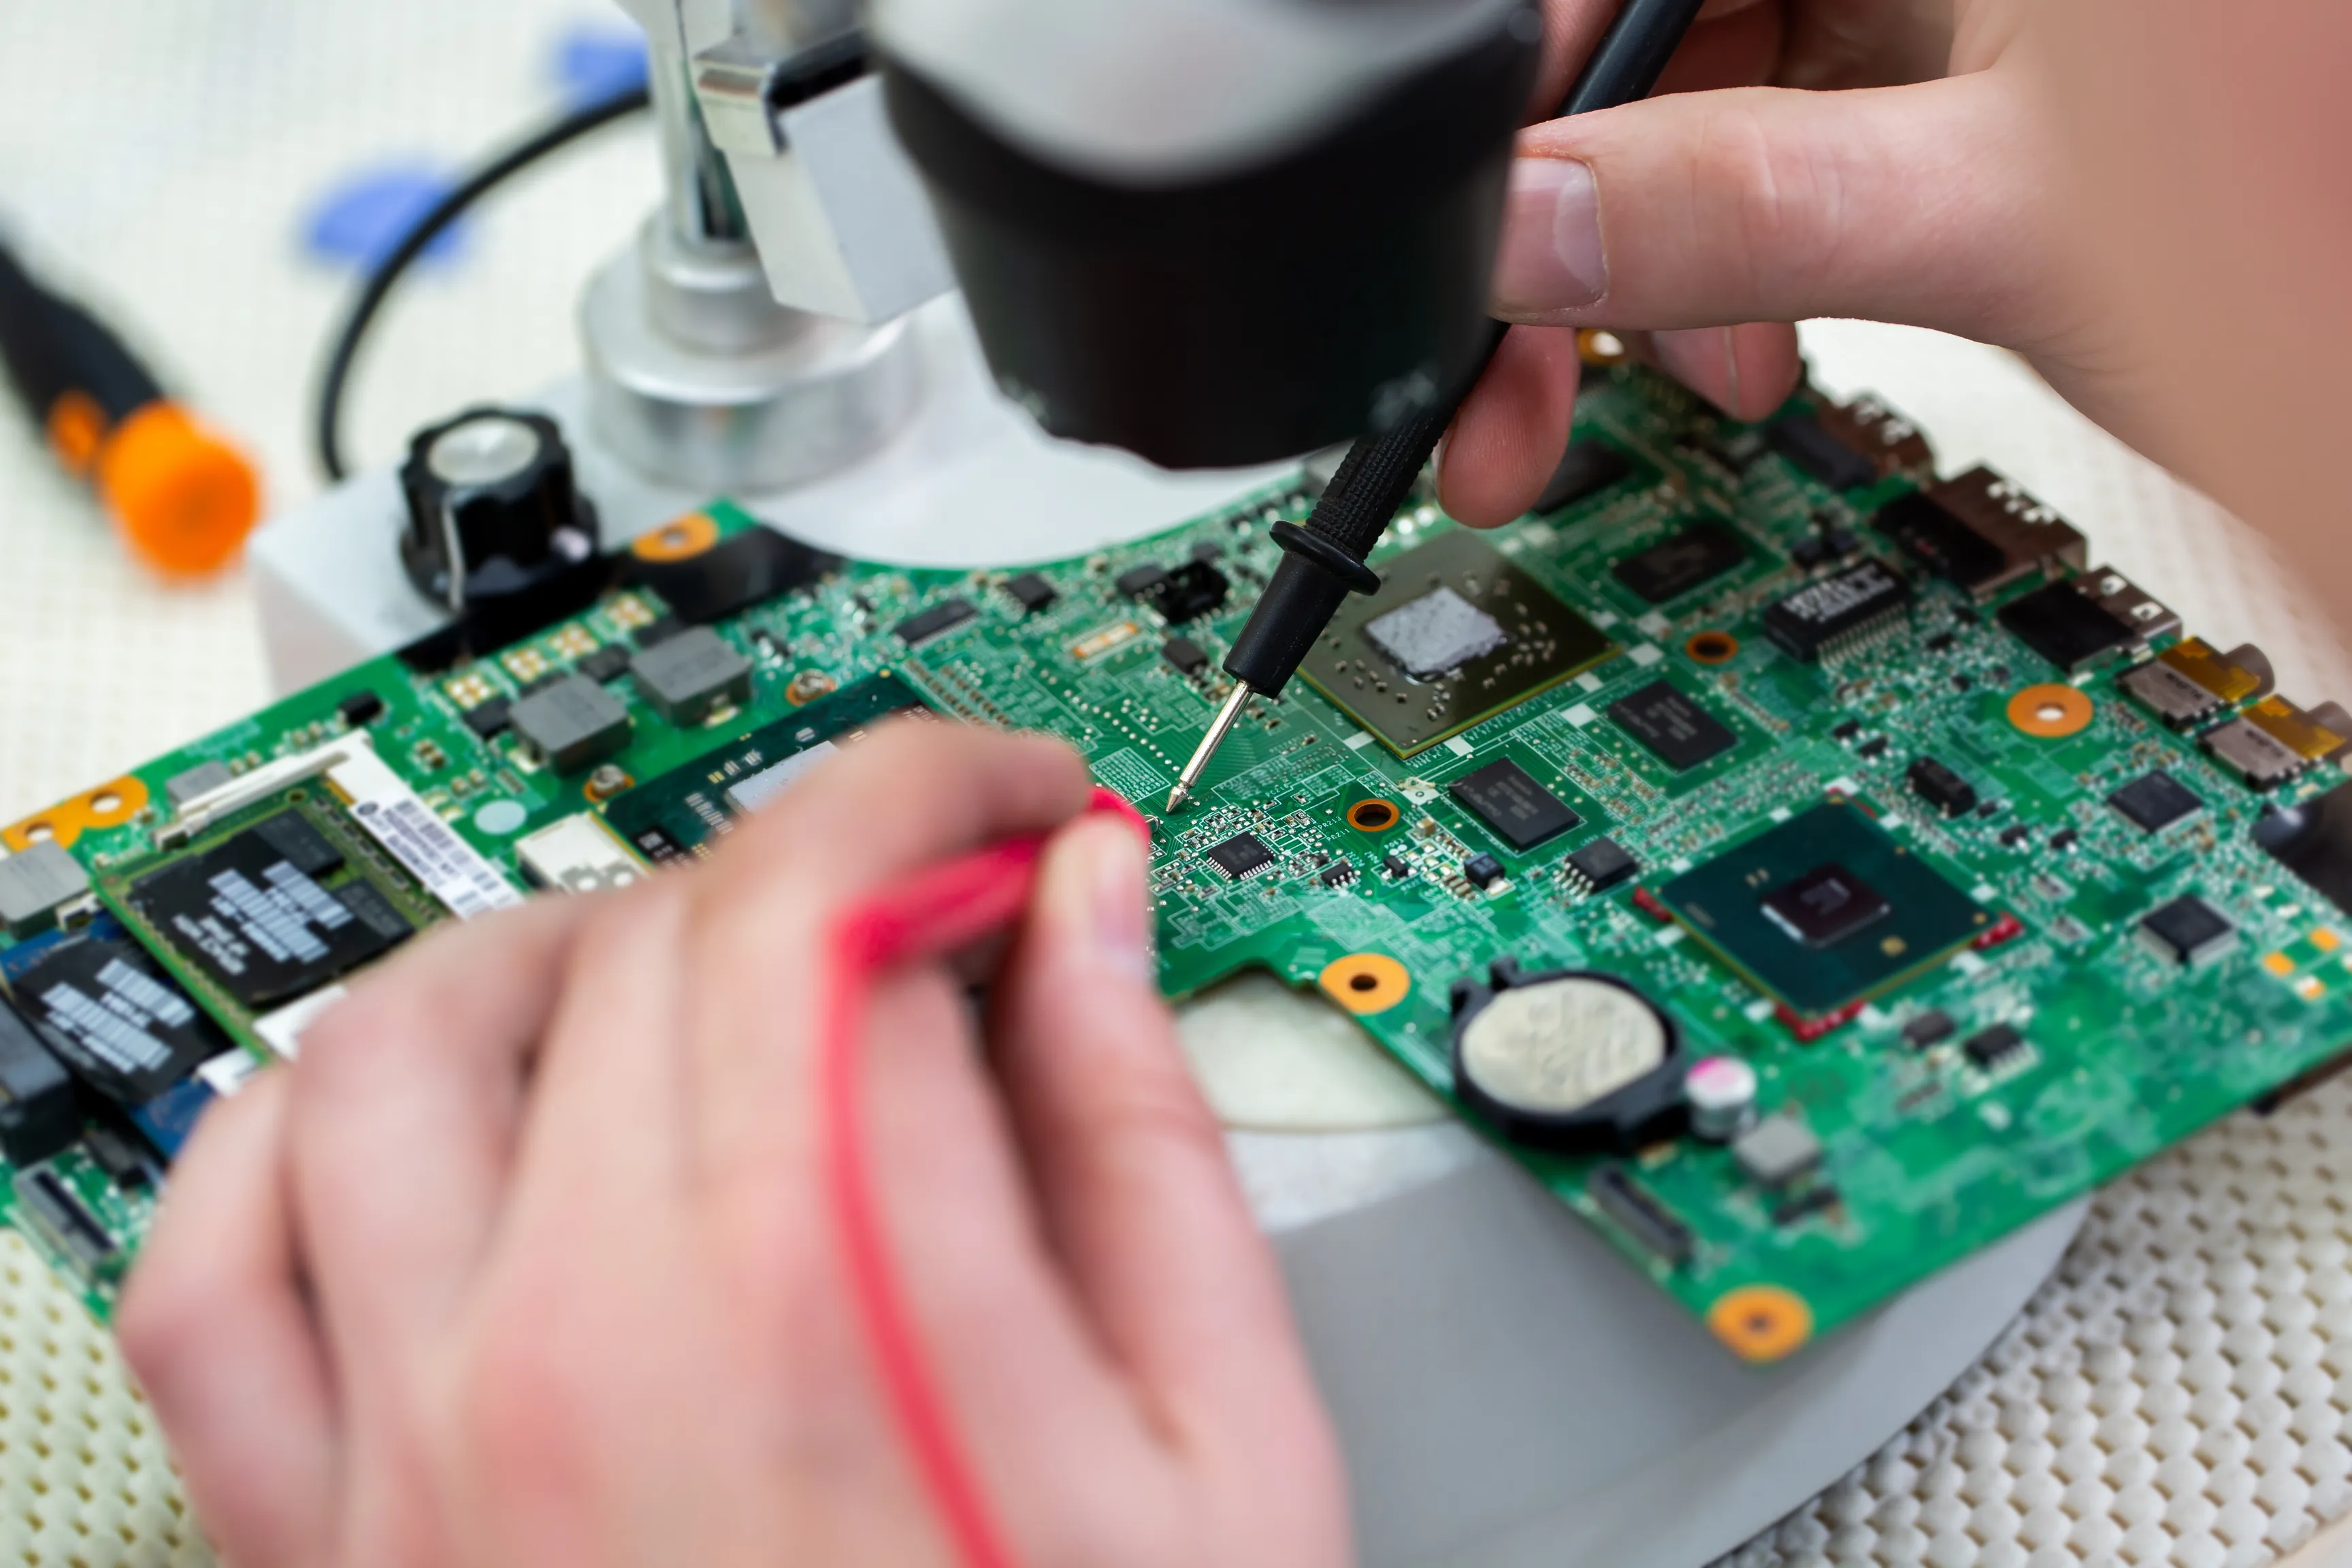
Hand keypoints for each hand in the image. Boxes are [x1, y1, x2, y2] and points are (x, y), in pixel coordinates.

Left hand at [117, 722, 1348, 1567]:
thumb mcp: (1223, 1445)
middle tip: (915, 904)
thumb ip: (1143, 1135)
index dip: (944, 801)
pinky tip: (417, 1121)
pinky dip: (291, 1138)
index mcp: (836, 1302)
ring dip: (563, 944)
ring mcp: (431, 1447)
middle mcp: (592, 1347)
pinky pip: (214, 1270)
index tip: (1006, 817)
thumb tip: (1086, 912)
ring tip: (689, 973)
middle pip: (657, 938)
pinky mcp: (341, 1544)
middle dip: (814, 862)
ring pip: (407, 1041)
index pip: (842, 894)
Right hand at [1441, 0, 2143, 525]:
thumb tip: (1529, 233)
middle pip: (1657, 57)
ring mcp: (1933, 32)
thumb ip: (1751, 206)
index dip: (1536, 90)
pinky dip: (1744, 282)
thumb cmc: (2324, 223)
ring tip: (1689, 387)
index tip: (1478, 235)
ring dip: (1661, 280)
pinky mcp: (1948, 120)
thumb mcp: (2004, 219)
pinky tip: (1751, 356)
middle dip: (1581, 229)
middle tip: (1509, 390)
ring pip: (1710, 126)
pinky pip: (1787, 179)